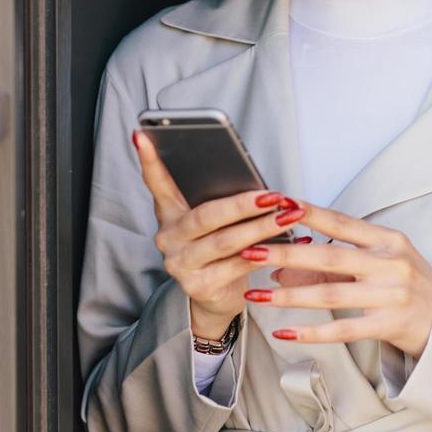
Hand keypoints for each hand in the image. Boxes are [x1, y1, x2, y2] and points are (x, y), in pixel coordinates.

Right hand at [131, 129, 304, 338]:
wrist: (217, 297)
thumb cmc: (222, 249)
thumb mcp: (217, 223)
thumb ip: (224, 202)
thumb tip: (259, 187)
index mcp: (170, 213)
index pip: (157, 183)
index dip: (150, 161)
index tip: (142, 135)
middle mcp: (169, 237)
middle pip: (206, 216)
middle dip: (244, 204)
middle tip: (274, 195)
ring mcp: (180, 264)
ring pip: (225, 242)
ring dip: (261, 228)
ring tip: (289, 216)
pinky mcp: (198, 286)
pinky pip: (237, 266)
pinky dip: (264, 254)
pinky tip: (285, 245)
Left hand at [239, 202, 431, 358]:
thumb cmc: (404, 283)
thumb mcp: (375, 264)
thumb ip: (330, 264)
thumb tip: (280, 269)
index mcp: (388, 241)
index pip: (343, 224)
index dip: (310, 214)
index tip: (279, 206)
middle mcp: (391, 265)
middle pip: (331, 258)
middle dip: (288, 254)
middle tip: (253, 252)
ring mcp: (390, 296)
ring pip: (331, 295)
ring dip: (289, 296)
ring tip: (256, 294)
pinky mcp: (387, 325)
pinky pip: (342, 329)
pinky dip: (310, 332)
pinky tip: (284, 332)